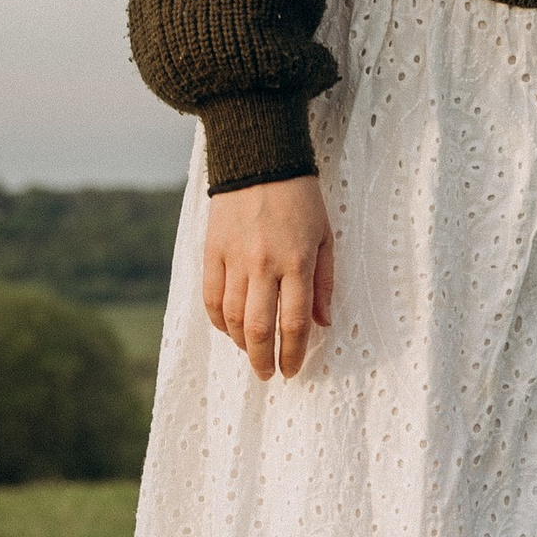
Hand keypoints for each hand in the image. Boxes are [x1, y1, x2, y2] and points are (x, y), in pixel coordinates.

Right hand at [203, 177, 333, 381]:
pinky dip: (218, 320)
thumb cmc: (300, 200)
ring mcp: (234, 258)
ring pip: (233, 317)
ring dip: (241, 343)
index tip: (292, 370)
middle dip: (263, 359)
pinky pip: (211, 297)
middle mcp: (264, 263)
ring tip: (251, 353)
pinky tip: (228, 330)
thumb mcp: (325, 237)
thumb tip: (324, 323)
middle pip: (260, 327)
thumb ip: (324, 282)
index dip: (293, 352)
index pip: (295, 321)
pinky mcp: (212, 251)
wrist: (260, 161)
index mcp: (297, 261)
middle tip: (267, 374)